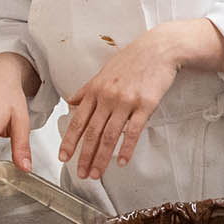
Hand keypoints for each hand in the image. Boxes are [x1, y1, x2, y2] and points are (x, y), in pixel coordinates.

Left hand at [60, 23, 185, 180]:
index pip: (78, 121)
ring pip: (110, 135)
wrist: (159, 49)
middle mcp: (108, 97)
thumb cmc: (133, 59)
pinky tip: (121, 161)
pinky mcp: (145, 105)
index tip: (64, 157)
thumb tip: (71, 102)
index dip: (69, 141)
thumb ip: (87, 89)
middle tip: (82, 174)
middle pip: (92, 133)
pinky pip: (133, 131)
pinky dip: (126, 148)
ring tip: (97, 173)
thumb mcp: (104, 71)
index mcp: (95, 90)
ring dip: (102, 158)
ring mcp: (126, 102)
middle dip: (85, 156)